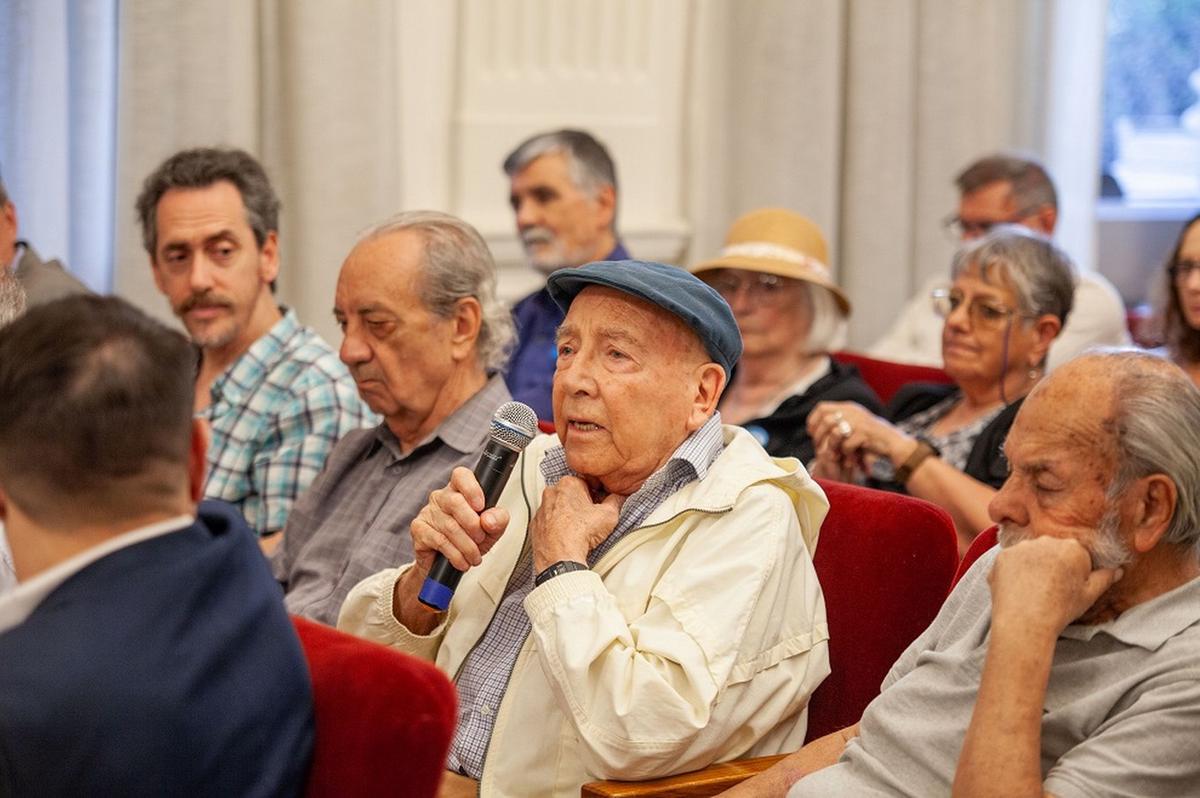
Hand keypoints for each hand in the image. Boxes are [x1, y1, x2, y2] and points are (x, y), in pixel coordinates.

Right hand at [409, 466, 510, 576]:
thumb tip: (489, 520)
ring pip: (450, 526)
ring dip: (467, 546)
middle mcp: (441, 497)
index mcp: (459, 490)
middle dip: (473, 525)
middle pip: (456, 502)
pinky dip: (455, 554)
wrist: (448, 564)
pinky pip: (439, 541)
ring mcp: (427, 512)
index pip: (461, 476)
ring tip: (474, 557)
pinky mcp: (419, 528)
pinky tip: (461, 561)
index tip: (481, 506)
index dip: (472, 489)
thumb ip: (498, 520)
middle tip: (481, 539)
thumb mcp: (492, 530)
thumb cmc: (470, 539)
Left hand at [530, 476, 623, 572]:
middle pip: (571, 495)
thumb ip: (615, 501)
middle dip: (581, 504)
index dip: (596, 496)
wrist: (560, 557)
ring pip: (558, 508)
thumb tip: (618, 497)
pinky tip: (567, 536)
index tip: (599, 506)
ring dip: (568, 516)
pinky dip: (556, 527)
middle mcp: (551, 493)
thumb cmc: (579, 534)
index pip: (587, 483)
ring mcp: (541, 509)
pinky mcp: (535, 525)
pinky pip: (549, 522)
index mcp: (568, 484)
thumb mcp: (609, 515)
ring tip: (579, 529)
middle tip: (590, 518)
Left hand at [807, 401, 909, 472]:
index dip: (813, 420)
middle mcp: (853, 411)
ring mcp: (859, 422)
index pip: (822, 407)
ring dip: (831, 447)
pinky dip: (846, 454)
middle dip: (819, 436)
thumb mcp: (856, 425)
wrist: (896, 445)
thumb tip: (815, 429)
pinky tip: (851, 459)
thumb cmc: (874, 439)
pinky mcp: (865, 434)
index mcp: (849, 407)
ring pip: (834, 432)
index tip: (811, 433)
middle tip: (819, 449)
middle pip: (825, 420)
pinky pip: (846, 445)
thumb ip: (840, 423)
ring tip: (834, 456)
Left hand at [988, 536, 1122, 637]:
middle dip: (1052, 565)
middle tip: (1049, 590)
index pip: (1075, 554)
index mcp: (1073, 548)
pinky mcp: (1003, 555)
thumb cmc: (1061, 610)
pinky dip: (1013, 572)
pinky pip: (1011, 561)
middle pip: (1052, 550)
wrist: (1025, 621)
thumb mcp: (1089, 596)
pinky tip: (1017, 589)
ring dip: (1032, 567)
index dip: (1073, 572)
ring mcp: (1022, 547)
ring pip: (1031, 554)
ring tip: (1032, 590)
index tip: (1067, 587)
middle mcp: (1047, 541)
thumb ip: (1104, 579)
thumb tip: (1117, 570)